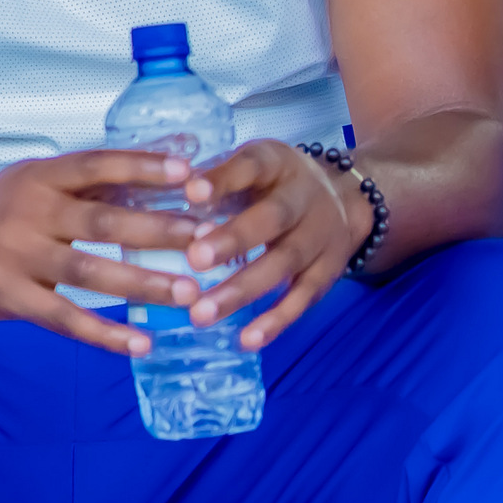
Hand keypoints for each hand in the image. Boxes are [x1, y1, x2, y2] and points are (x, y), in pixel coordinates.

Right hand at [0, 150, 209, 355]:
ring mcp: (18, 257)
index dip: (145, 167)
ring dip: (144, 284)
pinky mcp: (10, 296)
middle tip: (209, 239)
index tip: (194, 172)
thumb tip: (163, 166)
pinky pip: (65, 319)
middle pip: (103, 222)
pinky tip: (142, 343)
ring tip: (191, 294)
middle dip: (160, 231)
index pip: (98, 165)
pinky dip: (106, 334)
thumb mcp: (33, 183)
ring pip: (90, 274)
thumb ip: (88, 183)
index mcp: (39, 178)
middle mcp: (29, 213)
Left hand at [175, 140, 366, 349]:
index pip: (250, 166)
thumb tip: (156, 189)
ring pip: (284, 264)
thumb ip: (213, 177)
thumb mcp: (250, 163)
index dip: (223, 179)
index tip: (190, 190)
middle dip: (233, 240)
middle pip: (271, 218)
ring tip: (201, 313)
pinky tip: (246, 340)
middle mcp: (304, 198)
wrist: (346, 197)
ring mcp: (321, 237)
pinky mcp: (329, 271)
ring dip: (242, 290)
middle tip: (194, 260)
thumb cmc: (274, 181)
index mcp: (276, 163)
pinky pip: (303, 298)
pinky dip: (276, 321)